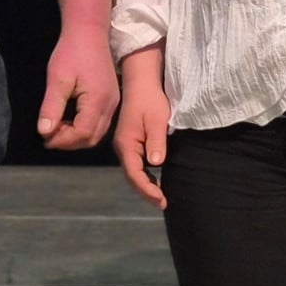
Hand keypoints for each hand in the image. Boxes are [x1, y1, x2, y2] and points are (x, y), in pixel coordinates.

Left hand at [38, 23, 117, 150]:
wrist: (89, 32)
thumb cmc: (72, 51)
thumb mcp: (57, 79)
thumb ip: (51, 107)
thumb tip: (44, 132)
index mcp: (98, 101)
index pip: (82, 133)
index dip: (62, 140)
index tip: (45, 138)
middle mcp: (111, 105)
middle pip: (92, 138)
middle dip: (69, 142)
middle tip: (49, 137)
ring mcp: (114, 102)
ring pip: (98, 133)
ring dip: (77, 136)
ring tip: (57, 131)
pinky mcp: (112, 98)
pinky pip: (101, 123)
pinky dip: (85, 128)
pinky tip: (69, 121)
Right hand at [111, 46, 169, 208]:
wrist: (141, 82)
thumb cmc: (150, 99)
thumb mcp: (156, 120)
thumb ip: (156, 142)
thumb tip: (156, 164)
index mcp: (126, 144)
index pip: (135, 174)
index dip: (147, 189)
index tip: (161, 200)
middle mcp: (123, 147)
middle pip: (132, 176)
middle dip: (146, 192)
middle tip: (163, 203)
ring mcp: (126, 145)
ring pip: (134, 171)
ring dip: (146, 185)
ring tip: (160, 197)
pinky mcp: (131, 141)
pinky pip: (136, 164)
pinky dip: (146, 175)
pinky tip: (156, 180)